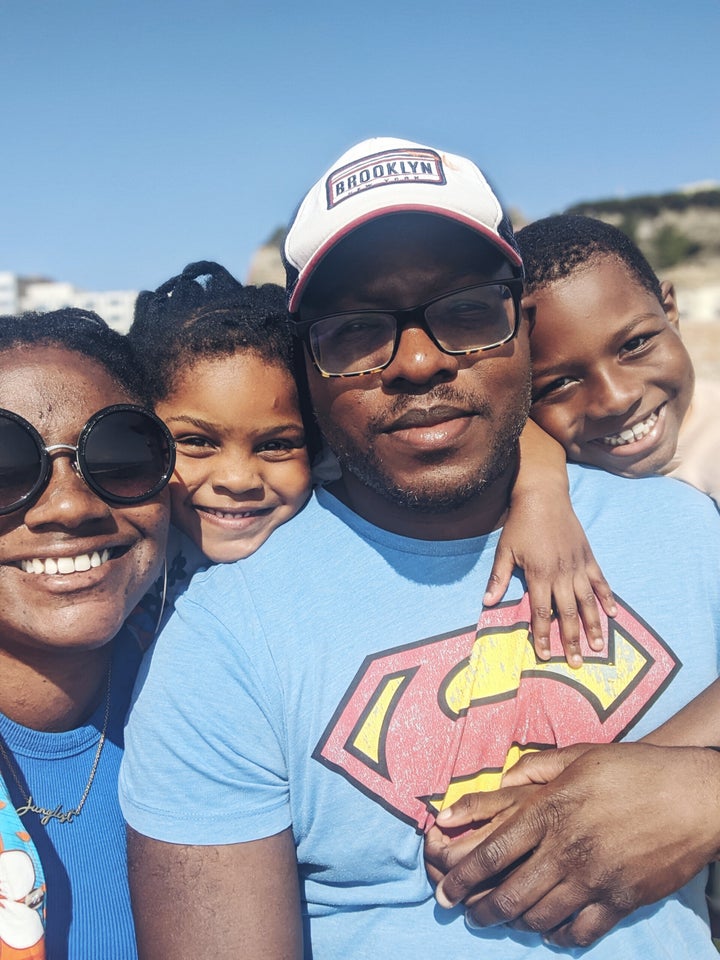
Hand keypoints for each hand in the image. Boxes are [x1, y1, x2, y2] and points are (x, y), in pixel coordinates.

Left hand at [426, 743, 719, 946]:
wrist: (693, 796)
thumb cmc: (635, 769)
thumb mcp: (580, 755)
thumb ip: (536, 768)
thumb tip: (501, 780)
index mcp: (550, 810)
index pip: (492, 850)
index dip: (462, 874)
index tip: (446, 888)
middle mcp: (566, 849)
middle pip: (509, 892)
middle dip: (479, 908)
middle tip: (465, 912)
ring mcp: (594, 879)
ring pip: (540, 916)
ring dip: (513, 924)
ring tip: (500, 922)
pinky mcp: (621, 900)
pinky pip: (580, 931)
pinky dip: (558, 936)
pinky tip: (549, 932)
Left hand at [484, 493, 615, 667]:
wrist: (543, 496)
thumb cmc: (521, 524)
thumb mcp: (505, 550)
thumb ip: (498, 578)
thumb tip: (487, 603)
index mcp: (540, 575)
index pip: (542, 613)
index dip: (543, 636)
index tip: (544, 655)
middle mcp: (562, 574)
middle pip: (568, 614)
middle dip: (571, 640)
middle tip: (575, 663)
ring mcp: (578, 566)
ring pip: (588, 602)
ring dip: (593, 626)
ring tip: (597, 647)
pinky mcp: (589, 557)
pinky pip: (600, 582)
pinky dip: (607, 598)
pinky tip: (613, 614)